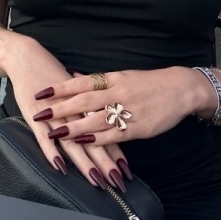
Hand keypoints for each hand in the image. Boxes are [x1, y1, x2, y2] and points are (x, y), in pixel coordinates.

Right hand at [3, 39, 130, 190]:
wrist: (26, 57)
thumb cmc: (51, 72)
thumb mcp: (73, 87)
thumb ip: (87, 103)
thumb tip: (103, 118)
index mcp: (84, 101)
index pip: (103, 129)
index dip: (115, 150)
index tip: (126, 171)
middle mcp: (72, 108)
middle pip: (92, 137)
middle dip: (106, 162)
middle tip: (118, 183)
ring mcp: (53, 112)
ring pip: (73, 139)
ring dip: (86, 162)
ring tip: (97, 180)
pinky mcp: (34, 113)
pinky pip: (44, 136)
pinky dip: (52, 151)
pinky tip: (61, 166)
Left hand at [32, 66, 202, 146]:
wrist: (180, 89)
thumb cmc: (147, 82)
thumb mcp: (121, 75)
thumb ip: (97, 80)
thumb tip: (72, 76)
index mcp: (111, 79)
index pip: (80, 83)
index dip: (59, 88)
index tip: (41, 92)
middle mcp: (117, 93)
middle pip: (84, 102)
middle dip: (60, 109)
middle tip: (40, 114)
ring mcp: (127, 111)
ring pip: (96, 120)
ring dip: (74, 128)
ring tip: (55, 133)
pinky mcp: (138, 127)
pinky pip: (114, 134)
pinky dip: (98, 139)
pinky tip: (83, 143)